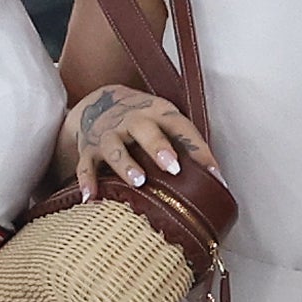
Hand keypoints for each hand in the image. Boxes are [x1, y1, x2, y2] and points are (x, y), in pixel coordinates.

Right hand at [65, 83, 217, 199]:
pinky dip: (87, 181)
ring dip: (126, 164)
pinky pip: (85, 166)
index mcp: (158, 112)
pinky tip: (91, 198)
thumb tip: (216, 183)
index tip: (214, 174)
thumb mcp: (165, 122)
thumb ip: (185, 146)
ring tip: (138, 181)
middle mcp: (132, 120)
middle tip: (172, 167)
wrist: (99, 103)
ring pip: (115, 147)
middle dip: (159, 148)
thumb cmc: (144, 122)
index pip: (181, 128)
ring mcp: (108, 134)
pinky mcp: (88, 149)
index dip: (198, 149)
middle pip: (145, 130)